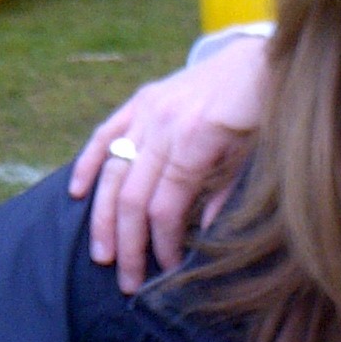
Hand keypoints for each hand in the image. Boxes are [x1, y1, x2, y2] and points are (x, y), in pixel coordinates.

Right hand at [68, 34, 270, 291]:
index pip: (165, 208)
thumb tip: (197, 236)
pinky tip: (76, 194)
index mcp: (195, 141)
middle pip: (133, 197)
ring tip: (101, 254)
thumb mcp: (255, 158)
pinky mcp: (140, 101)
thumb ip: (223, 196)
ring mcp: (147, 110)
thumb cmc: (264, 113)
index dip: (162, 244)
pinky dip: (88, 164)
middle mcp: (163, 125)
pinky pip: (105, 134)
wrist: (261, 59)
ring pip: (113, 172)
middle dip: (129, 245)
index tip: (167, 269)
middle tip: (127, 282)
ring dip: (103, 218)